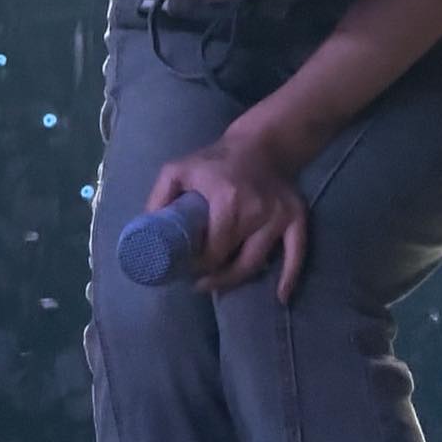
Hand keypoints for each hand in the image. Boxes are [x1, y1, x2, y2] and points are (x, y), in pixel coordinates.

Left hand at [145, 132, 308, 302]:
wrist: (259, 143)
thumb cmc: (215, 161)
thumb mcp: (178, 170)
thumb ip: (159, 198)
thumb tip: (143, 234)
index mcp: (227, 199)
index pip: (212, 251)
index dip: (197, 268)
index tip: (185, 272)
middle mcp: (256, 210)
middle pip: (235, 262)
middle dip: (215, 277)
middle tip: (199, 282)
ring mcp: (279, 215)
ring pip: (257, 262)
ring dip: (236, 279)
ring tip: (218, 285)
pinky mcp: (296, 216)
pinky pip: (297, 252)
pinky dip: (290, 277)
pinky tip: (281, 297)